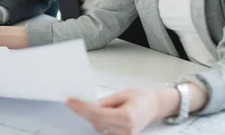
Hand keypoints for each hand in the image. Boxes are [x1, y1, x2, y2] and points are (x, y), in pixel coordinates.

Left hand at [67, 84, 207, 133]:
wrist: (154, 105)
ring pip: (98, 127)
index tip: (70, 102)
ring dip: (93, 116)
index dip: (81, 107)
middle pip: (95, 122)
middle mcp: (126, 130)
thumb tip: (87, 103)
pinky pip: (104, 130)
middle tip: (75, 101)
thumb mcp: (122, 94)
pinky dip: (100, 121)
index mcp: (126, 117)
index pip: (96, 114)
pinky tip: (104, 113)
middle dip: (84, 110)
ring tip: (103, 105)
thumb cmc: (142, 97)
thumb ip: (104, 101)